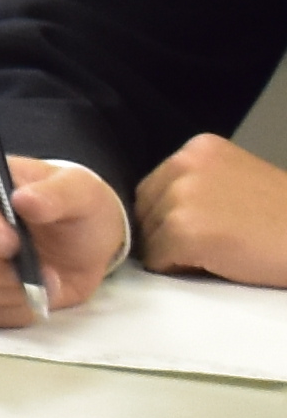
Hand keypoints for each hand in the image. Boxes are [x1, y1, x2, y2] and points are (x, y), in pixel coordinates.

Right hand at [0, 147, 127, 326]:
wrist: (87, 246)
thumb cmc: (77, 208)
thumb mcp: (83, 191)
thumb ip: (58, 193)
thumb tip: (23, 200)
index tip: (11, 243)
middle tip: (29, 272)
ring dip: (3, 290)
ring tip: (45, 283)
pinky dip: (13, 310)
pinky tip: (37, 296)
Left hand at [133, 135, 286, 290]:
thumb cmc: (285, 218)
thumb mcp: (239, 180)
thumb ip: (199, 184)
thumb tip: (156, 212)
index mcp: (198, 149)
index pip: (155, 187)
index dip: (172, 214)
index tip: (209, 225)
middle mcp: (184, 165)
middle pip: (145, 210)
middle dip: (167, 231)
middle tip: (214, 242)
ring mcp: (181, 197)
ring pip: (148, 237)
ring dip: (173, 251)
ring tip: (219, 251)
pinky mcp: (184, 231)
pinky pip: (158, 261)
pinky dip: (179, 269)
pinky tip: (217, 262)